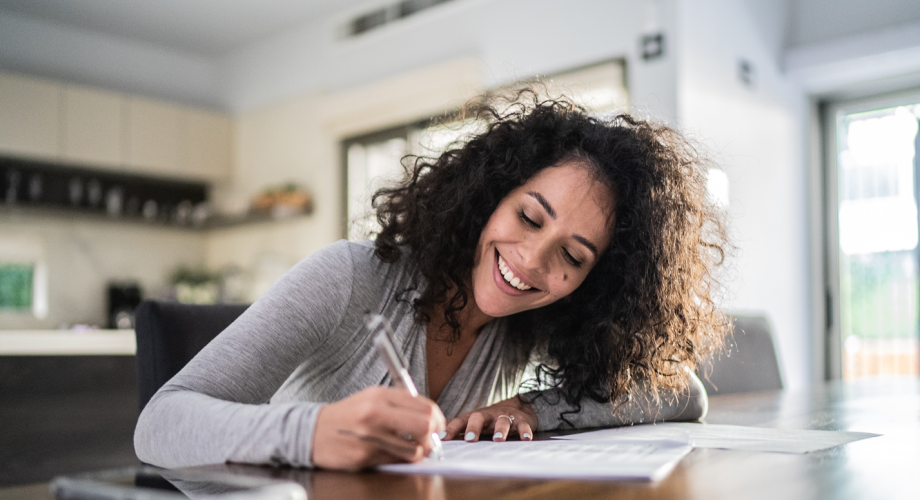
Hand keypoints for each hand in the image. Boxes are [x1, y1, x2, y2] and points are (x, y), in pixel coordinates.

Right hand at [312, 386, 445, 469]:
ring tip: (413, 448)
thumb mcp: (372, 398)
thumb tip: (431, 416)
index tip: (438, 425)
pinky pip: (395, 461)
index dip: (438, 418)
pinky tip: (393, 453)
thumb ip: (400, 403)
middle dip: (434, 435)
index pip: (424, 406)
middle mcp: (375, 413)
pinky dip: (400, 459)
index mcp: (380, 395)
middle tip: (431, 439)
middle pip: (425, 425)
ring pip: (414, 449)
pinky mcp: (364, 456)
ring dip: (419, 451)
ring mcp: (370, 436)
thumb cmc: (347, 415)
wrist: (312, 431)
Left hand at [444, 395, 537, 441]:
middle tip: (470, 439)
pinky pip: (522, 425)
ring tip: (498, 440)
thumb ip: (459, 430)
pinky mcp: (521, 420)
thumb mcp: (474, 422)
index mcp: (475, 417)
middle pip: (478, 417)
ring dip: (500, 430)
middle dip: (474, 428)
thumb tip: (436, 439)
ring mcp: (505, 417)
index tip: (443, 438)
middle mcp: (489, 416)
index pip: (460, 421)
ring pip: (502, 421)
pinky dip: (524, 432)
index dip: (451, 429)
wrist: (518, 406)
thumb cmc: (491, 419)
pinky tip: (525, 439)